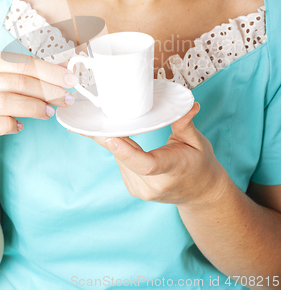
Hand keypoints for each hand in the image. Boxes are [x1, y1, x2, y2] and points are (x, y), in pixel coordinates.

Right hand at [0, 51, 77, 158]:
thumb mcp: (7, 82)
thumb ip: (32, 74)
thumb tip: (67, 70)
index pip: (22, 63)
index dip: (50, 71)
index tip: (70, 80)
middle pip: (18, 81)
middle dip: (48, 90)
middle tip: (66, 99)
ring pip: (8, 101)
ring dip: (35, 107)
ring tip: (50, 112)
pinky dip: (13, 125)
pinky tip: (21, 126)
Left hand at [89, 102, 227, 206]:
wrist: (200, 193)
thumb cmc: (199, 164)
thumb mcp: (198, 142)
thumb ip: (186, 124)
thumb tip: (190, 105)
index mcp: (172, 170)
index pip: (146, 165)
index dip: (126, 152)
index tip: (111, 137)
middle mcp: (154, 185)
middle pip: (125, 159)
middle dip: (112, 136)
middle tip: (98, 116)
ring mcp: (142, 190)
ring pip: (119, 159)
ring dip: (116, 141)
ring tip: (113, 122)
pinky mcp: (133, 189)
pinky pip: (120, 163)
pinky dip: (120, 149)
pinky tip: (121, 138)